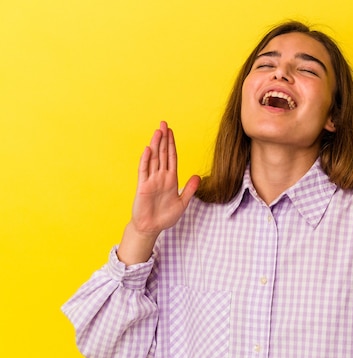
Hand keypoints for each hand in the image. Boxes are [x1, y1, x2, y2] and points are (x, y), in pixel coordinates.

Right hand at [118, 121, 199, 264]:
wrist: (151, 228)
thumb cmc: (165, 216)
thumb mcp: (182, 203)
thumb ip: (190, 189)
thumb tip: (198, 176)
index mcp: (170, 179)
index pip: (171, 158)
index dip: (172, 144)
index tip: (171, 132)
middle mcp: (160, 177)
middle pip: (162, 154)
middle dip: (163, 139)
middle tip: (163, 123)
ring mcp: (151, 180)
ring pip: (154, 159)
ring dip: (156, 145)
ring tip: (157, 131)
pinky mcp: (143, 186)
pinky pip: (144, 171)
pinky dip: (146, 160)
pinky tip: (148, 149)